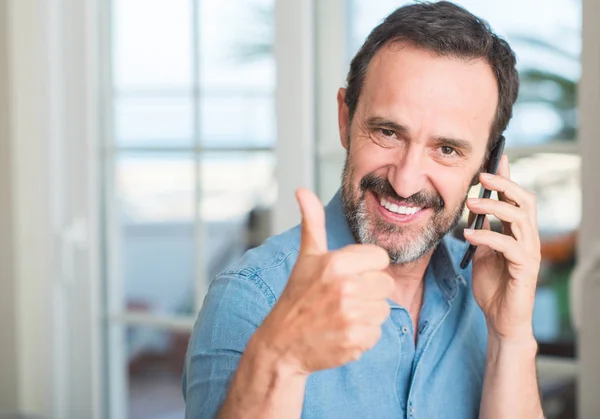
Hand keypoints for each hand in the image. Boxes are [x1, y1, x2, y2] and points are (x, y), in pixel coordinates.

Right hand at [255, 188, 393, 374]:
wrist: (282, 343)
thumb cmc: (297, 297)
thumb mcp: (306, 257)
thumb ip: (313, 223)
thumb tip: (302, 190)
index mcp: (336, 263)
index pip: (380, 259)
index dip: (366, 268)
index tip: (348, 277)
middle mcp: (346, 287)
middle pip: (386, 284)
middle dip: (368, 292)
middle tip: (342, 298)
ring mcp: (351, 315)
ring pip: (383, 310)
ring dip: (366, 315)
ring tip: (341, 315)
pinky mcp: (356, 340)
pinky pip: (377, 333)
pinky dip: (362, 336)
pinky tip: (342, 332)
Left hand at [464, 155, 540, 341]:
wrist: (500, 319)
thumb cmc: (493, 286)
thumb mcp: (482, 253)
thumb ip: (482, 231)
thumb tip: (473, 210)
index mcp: (518, 232)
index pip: (516, 198)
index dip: (507, 178)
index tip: (494, 159)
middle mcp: (528, 238)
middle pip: (525, 200)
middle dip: (505, 184)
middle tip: (482, 176)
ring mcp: (529, 252)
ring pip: (521, 218)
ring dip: (494, 206)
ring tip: (471, 201)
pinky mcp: (525, 268)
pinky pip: (509, 245)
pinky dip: (487, 236)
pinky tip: (468, 234)